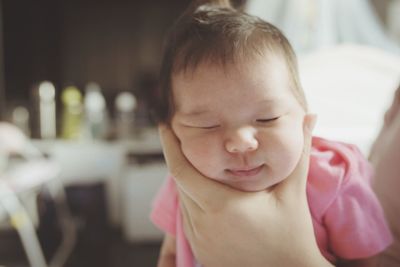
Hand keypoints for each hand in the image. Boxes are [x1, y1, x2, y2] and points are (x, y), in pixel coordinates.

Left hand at [159, 114, 333, 266]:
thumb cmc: (292, 235)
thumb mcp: (293, 192)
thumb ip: (298, 154)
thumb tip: (310, 117)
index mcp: (221, 205)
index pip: (181, 170)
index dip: (169, 145)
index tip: (165, 127)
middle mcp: (203, 223)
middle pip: (180, 183)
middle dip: (180, 158)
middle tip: (184, 138)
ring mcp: (199, 240)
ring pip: (182, 201)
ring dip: (187, 181)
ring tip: (199, 163)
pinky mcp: (201, 251)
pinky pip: (188, 219)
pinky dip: (192, 201)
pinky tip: (207, 193)